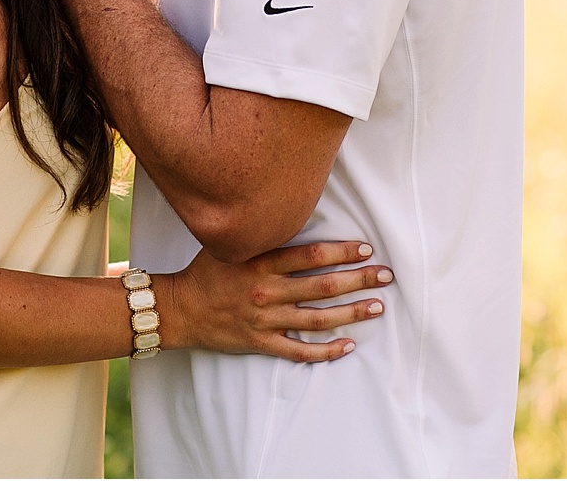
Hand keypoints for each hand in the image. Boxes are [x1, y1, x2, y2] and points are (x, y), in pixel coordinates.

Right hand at [153, 240, 391, 362]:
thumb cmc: (207, 271)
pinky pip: (299, 350)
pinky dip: (325, 351)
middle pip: (323, 286)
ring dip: (352, 313)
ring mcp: (265, 320)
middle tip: (385, 275)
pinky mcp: (261, 343)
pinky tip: (348, 345)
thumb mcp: (234, 245)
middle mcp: (267, 291)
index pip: (310, 256)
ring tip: (377, 307)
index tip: (366, 249)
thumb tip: (295, 215)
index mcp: (261, 262)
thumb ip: (264, 236)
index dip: (341, 252)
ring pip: (318, 319)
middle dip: (359, 280)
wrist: (180, 308)